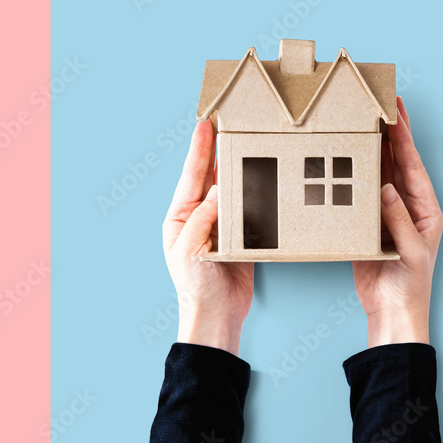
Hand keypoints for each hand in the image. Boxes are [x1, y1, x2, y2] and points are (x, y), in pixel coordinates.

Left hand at [162, 120, 254, 355]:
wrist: (217, 317)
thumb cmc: (196, 288)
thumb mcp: (191, 250)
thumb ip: (203, 219)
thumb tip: (216, 192)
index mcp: (179, 218)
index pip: (190, 177)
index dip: (198, 150)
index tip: (205, 125)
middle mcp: (198, 218)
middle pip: (210, 178)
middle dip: (218, 153)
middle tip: (229, 125)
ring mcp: (220, 227)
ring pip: (231, 191)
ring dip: (240, 171)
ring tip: (248, 146)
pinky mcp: (240, 237)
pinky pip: (248, 210)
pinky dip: (256, 195)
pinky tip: (264, 180)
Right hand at [352, 97, 442, 347]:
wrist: (392, 312)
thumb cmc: (410, 285)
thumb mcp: (410, 251)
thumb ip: (398, 220)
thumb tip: (386, 188)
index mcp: (425, 209)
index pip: (413, 165)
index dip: (404, 137)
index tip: (397, 111)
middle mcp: (407, 207)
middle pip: (397, 163)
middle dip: (390, 134)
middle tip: (380, 105)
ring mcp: (386, 215)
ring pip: (378, 175)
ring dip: (371, 151)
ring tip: (362, 125)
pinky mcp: (368, 226)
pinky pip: (360, 195)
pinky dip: (354, 177)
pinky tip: (346, 161)